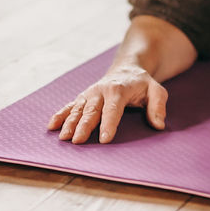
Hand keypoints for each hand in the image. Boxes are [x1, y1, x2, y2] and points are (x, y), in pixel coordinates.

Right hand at [47, 65, 167, 143]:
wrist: (126, 69)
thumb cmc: (142, 84)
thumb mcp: (157, 90)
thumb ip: (158, 106)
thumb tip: (158, 124)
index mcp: (118, 90)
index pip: (113, 109)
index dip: (108, 124)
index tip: (104, 139)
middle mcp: (100, 91)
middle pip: (91, 111)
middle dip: (83, 126)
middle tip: (77, 141)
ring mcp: (90, 94)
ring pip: (78, 109)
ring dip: (69, 122)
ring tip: (63, 137)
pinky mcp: (83, 97)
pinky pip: (70, 106)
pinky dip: (60, 115)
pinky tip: (51, 126)